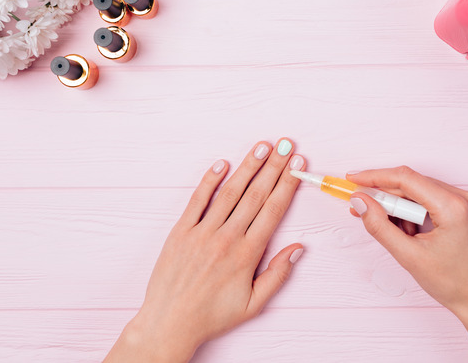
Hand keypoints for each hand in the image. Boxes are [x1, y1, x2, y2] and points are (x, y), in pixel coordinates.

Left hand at [104, 139, 305, 362]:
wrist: (170, 322)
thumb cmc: (212, 316)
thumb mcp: (253, 304)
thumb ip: (277, 275)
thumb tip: (298, 248)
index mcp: (247, 254)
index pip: (273, 210)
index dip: (287, 184)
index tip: (297, 165)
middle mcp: (226, 238)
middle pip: (255, 195)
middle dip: (273, 167)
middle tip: (286, 145)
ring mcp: (202, 232)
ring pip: (229, 192)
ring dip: (247, 167)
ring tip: (262, 146)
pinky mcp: (180, 231)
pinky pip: (197, 200)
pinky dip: (209, 180)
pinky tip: (222, 163)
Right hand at [347, 166, 467, 314]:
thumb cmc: (452, 282)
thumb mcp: (408, 256)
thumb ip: (380, 226)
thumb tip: (360, 202)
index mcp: (453, 208)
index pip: (406, 179)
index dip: (375, 177)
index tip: (354, 180)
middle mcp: (463, 198)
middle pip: (411, 183)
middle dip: (384, 196)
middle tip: (361, 206)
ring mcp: (465, 201)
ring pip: (418, 190)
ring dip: (399, 206)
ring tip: (395, 232)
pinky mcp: (462, 206)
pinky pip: (428, 197)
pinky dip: (411, 210)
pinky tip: (408, 231)